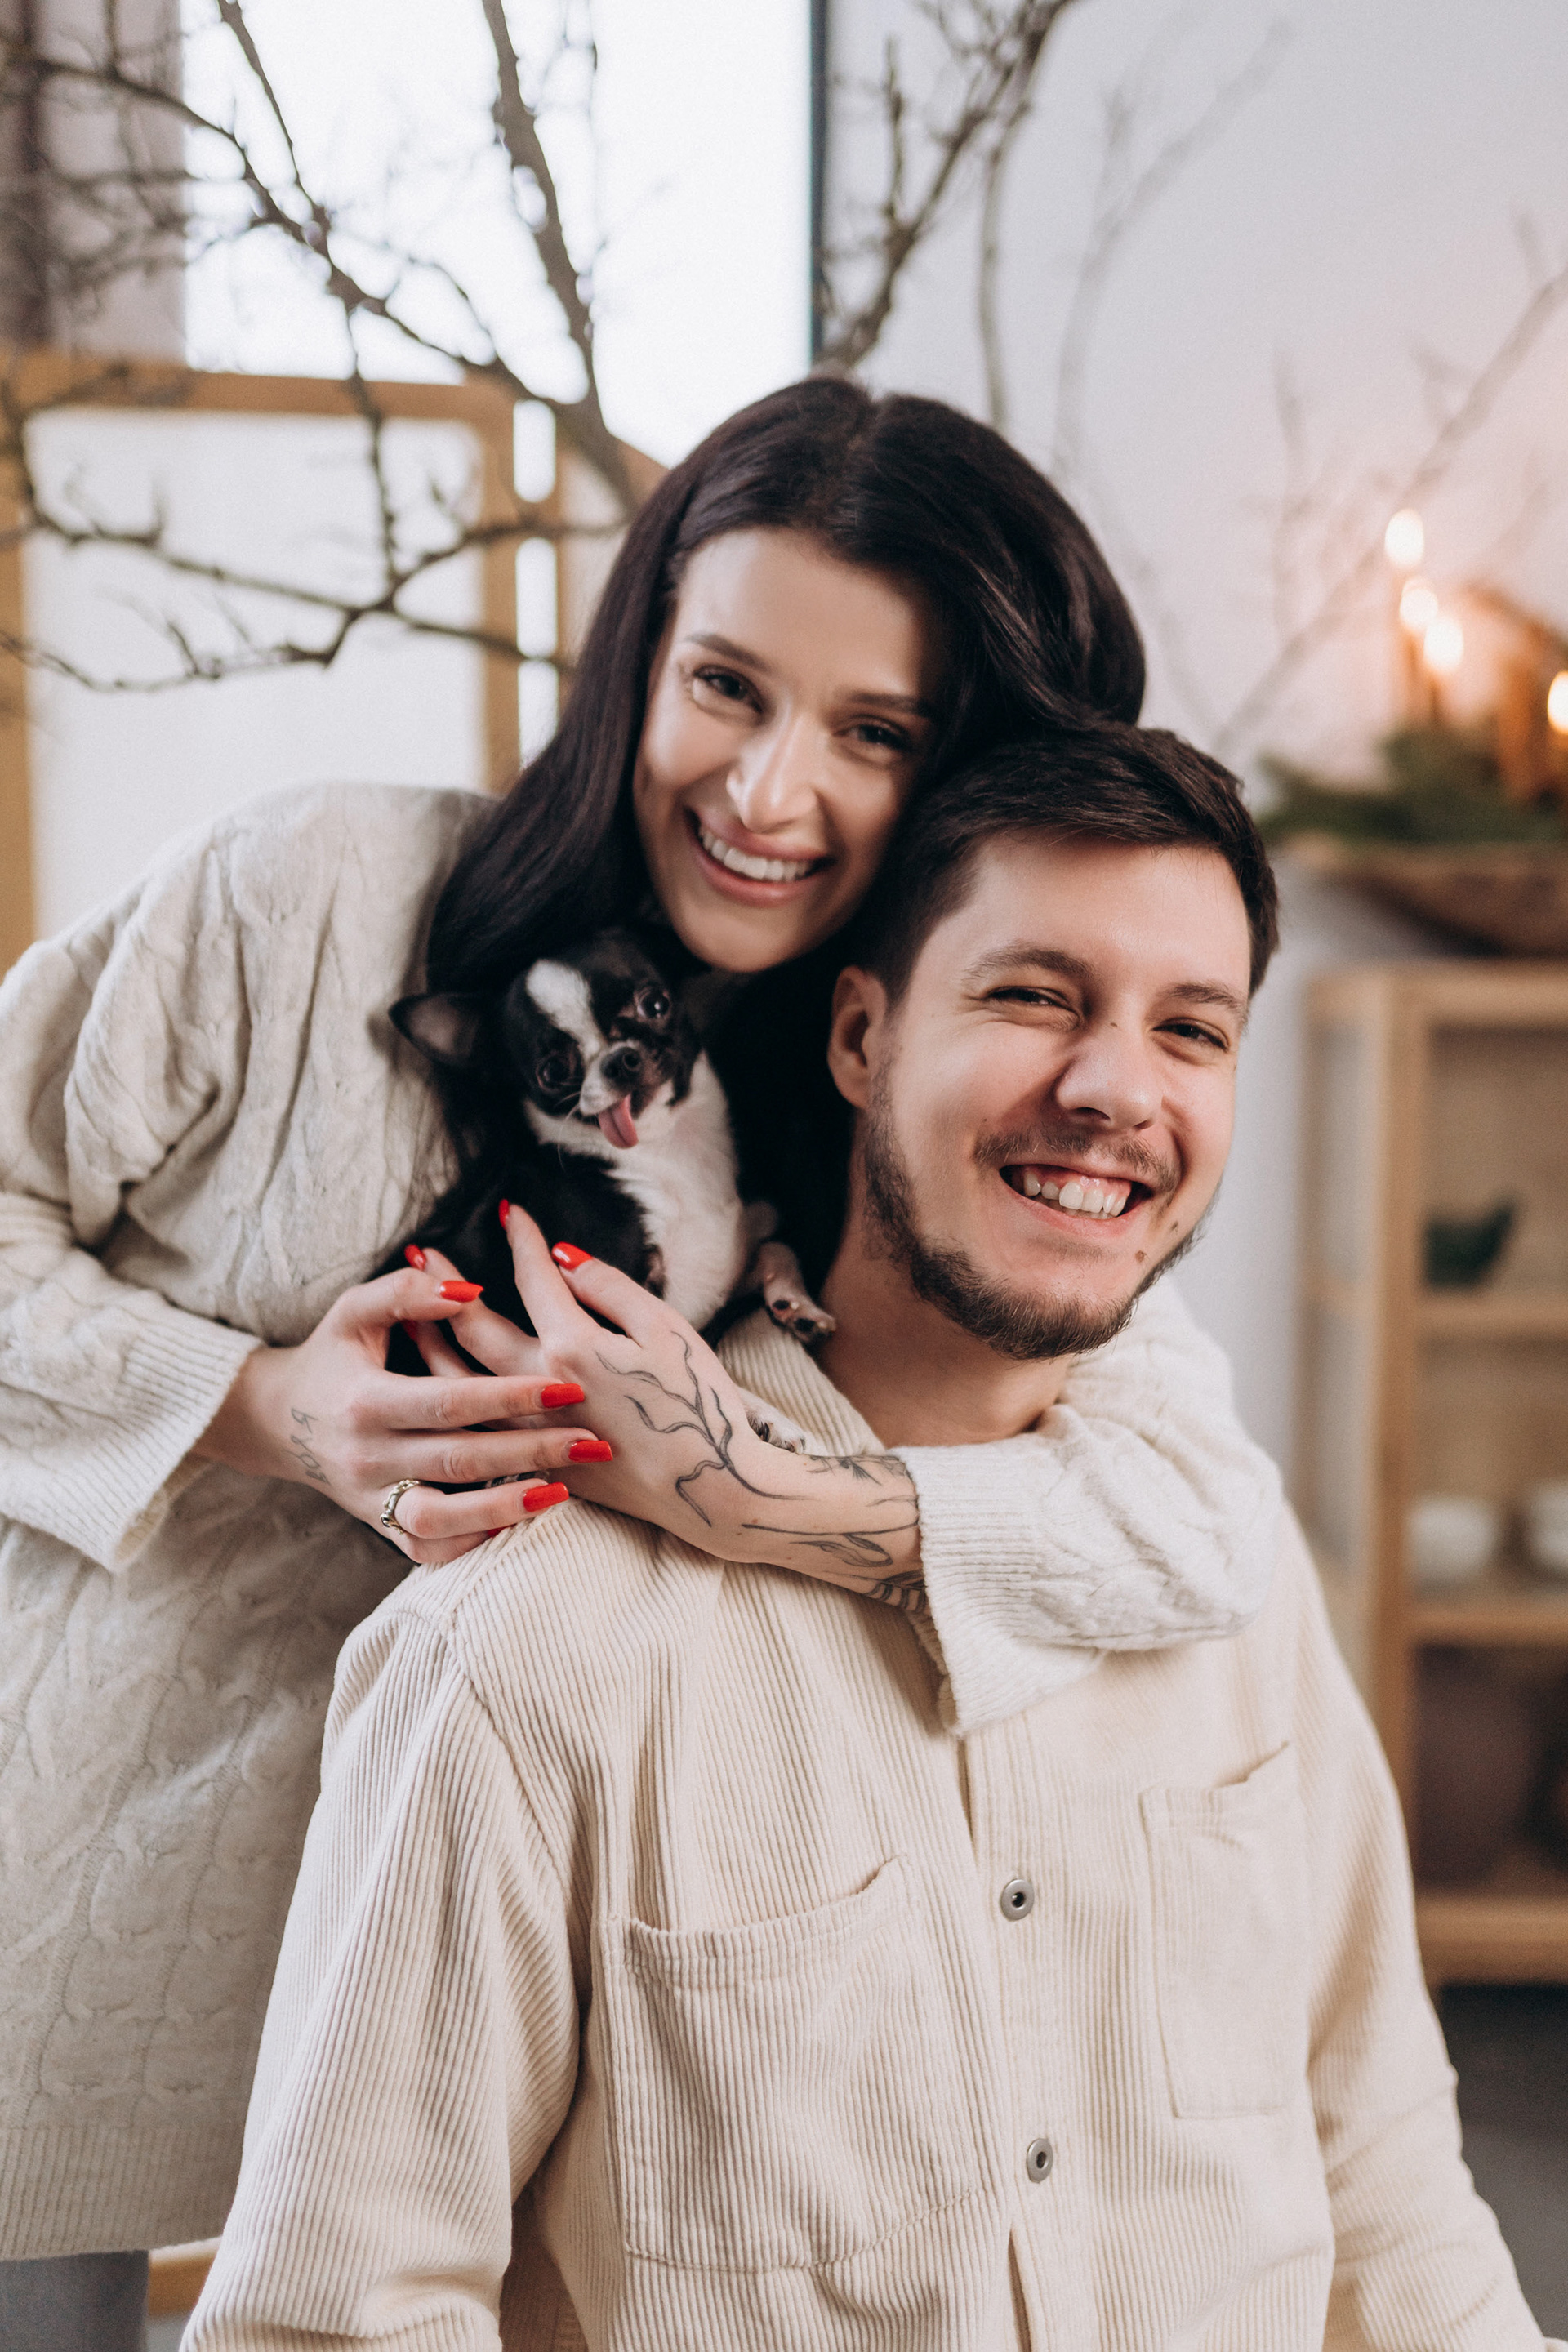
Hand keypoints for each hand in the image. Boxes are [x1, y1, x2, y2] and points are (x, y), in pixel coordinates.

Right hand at [194, 1259, 603, 1564]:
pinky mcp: (380, 1526)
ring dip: (505, 1508)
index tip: (566, 1387)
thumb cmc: (330, 1356)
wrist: (275, 1421)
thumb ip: (406, 1293)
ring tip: (563, 1492)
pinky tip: (518, 1522)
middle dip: (531, 1451)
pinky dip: (472, 1542)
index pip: (449, 1401)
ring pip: (443, 1519)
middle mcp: (369, 1456)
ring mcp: (373, 1499)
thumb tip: (467, 1291)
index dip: (509, 1396)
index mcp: (366, 1401)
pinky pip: (428, 1549)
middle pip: (460, 1460)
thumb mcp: (352, 1312)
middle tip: (592, 1441)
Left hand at [433, 1207, 926, 1615]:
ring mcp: (529, 1432)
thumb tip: (560, 1259)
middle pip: (473, 1327)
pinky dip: (446, 1397)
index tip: (508, 1210)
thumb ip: (609, 1288)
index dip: (520, 1239)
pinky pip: (470, 1427)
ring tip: (408, 1310)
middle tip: (422, 1250)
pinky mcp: (533, 1464)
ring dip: (428, 1338)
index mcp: (572, 1347)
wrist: (710, 1490)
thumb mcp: (667, 1329)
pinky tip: (435, 1381)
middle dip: (445, 1284)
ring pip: (457, 1381)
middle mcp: (536, 1390)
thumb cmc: (698, 1403)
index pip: (532, 1279)